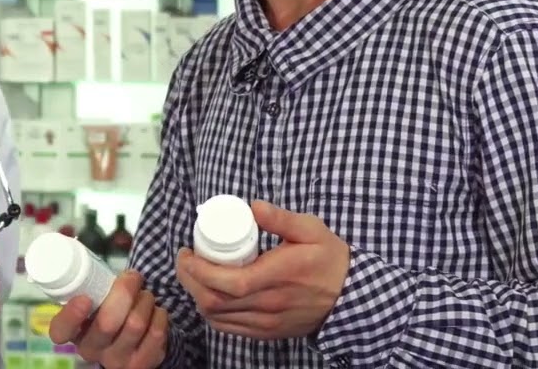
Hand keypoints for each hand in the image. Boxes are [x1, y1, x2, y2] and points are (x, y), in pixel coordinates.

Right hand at [47, 270, 167, 368]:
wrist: (132, 347)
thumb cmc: (110, 313)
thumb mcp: (96, 304)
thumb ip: (94, 289)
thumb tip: (97, 262)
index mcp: (75, 332)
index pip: (61, 331)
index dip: (70, 316)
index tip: (84, 298)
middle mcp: (92, 350)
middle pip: (107, 323)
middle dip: (124, 292)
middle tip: (132, 277)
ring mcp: (118, 361)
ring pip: (135, 324)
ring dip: (145, 300)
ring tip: (146, 295)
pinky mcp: (143, 364)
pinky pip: (156, 333)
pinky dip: (159, 315)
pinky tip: (155, 311)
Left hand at [176, 201, 349, 339]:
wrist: (351, 296)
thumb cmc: (329, 259)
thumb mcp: (311, 230)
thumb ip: (281, 218)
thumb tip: (253, 206)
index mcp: (277, 276)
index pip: (228, 282)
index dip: (199, 270)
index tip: (188, 253)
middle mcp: (269, 304)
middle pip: (214, 302)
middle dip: (190, 281)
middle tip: (185, 260)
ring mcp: (267, 322)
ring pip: (218, 317)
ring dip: (197, 296)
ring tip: (194, 274)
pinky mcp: (267, 332)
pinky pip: (229, 328)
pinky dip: (212, 313)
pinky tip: (209, 294)